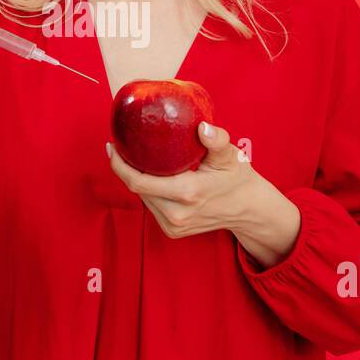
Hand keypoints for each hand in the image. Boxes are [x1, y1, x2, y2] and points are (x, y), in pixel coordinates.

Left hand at [106, 119, 267, 239]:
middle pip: (136, 188)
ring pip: (142, 198)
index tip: (112, 145)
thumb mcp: (230, 156)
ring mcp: (174, 226)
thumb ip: (216, 141)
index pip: (139, 181)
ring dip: (136, 179)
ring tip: (133, 157)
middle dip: (124, 167)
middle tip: (120, 146)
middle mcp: (177, 214)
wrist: (248, 209)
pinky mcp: (172, 232)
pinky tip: (150, 176)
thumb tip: (202, 127)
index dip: (119, 165)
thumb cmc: (237, 177)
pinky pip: (151, 207)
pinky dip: (148, 191)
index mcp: (187, 193)